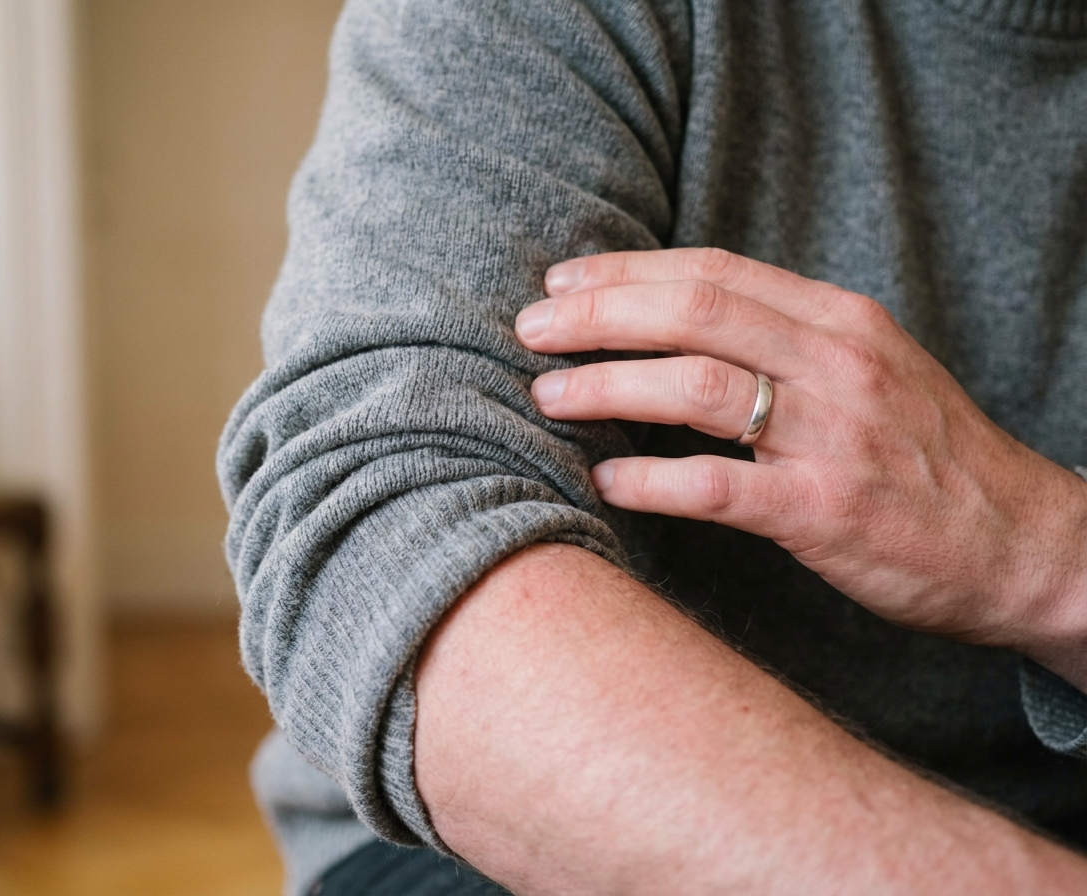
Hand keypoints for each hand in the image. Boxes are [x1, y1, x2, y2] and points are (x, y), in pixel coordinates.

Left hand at [515, 248, 1086, 683]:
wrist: (1018, 541)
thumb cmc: (925, 454)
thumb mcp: (865, 367)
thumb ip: (781, 339)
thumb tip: (672, 322)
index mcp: (838, 319)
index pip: (712, 271)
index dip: (625, 273)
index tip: (563, 283)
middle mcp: (835, 362)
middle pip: (692, 312)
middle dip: (598, 315)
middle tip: (529, 329)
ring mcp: (832, 435)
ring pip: (696, 387)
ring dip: (608, 386)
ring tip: (548, 394)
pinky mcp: (825, 511)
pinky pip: (717, 487)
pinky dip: (650, 480)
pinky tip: (605, 480)